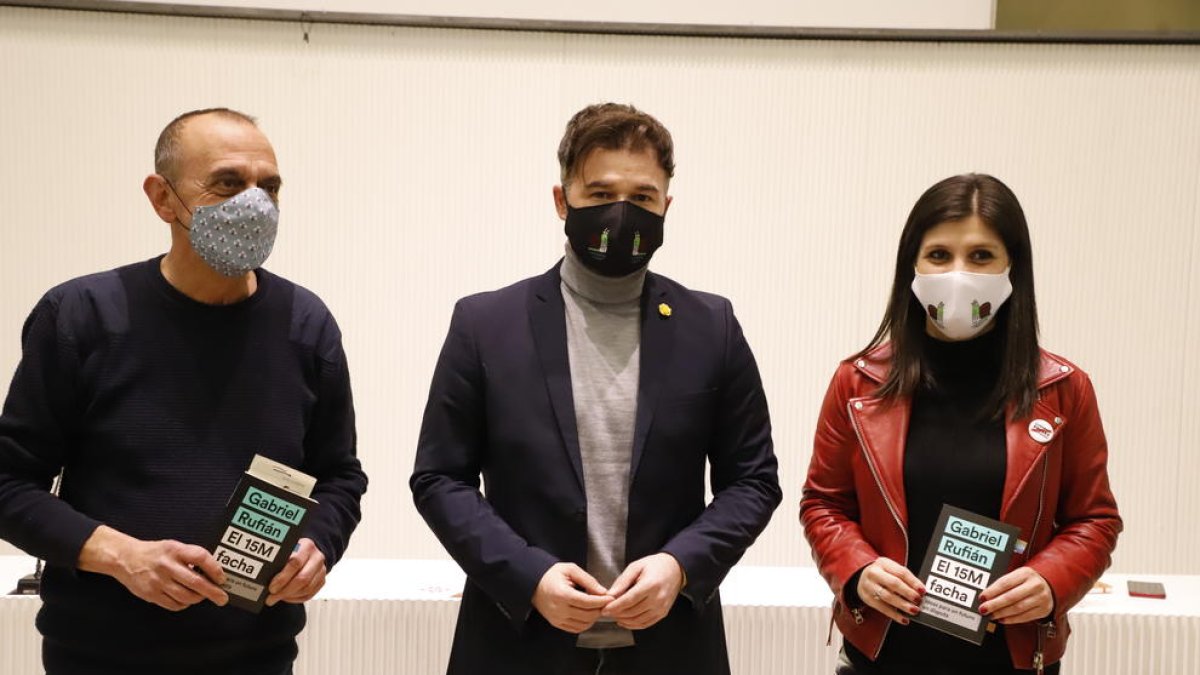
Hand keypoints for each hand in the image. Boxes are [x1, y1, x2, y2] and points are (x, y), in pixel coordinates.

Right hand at [78, 525, 227, 610]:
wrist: (125, 558)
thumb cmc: (155, 553)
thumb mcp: (174, 546)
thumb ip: (190, 557)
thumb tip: (213, 572)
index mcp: (175, 550)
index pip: (201, 557)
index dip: (215, 569)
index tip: (222, 578)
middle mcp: (167, 565)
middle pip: (195, 582)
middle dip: (213, 592)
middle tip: (222, 598)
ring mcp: (158, 581)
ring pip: (186, 596)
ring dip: (198, 599)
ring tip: (201, 596)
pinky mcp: (151, 594)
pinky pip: (174, 604)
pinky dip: (184, 604)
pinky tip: (185, 600)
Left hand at [266, 538, 326, 605]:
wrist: (307, 553)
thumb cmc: (293, 552)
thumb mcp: (286, 550)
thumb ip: (279, 560)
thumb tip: (263, 576)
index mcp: (307, 546)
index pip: (296, 563)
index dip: (283, 578)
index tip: (271, 587)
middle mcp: (317, 558)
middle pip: (303, 578)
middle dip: (285, 590)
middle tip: (271, 597)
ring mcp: (321, 570)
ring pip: (306, 588)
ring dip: (289, 596)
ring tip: (276, 598)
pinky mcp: (322, 581)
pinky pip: (309, 594)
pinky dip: (296, 598)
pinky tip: (286, 597)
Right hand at [532, 563, 612, 633]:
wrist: (533, 583)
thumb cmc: (552, 574)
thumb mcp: (570, 569)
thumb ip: (588, 580)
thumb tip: (603, 592)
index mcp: (562, 594)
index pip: (587, 602)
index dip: (602, 601)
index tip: (611, 598)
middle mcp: (559, 609)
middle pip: (587, 615)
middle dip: (600, 609)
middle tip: (605, 602)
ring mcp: (557, 619)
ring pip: (584, 624)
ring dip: (594, 617)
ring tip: (597, 607)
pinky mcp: (556, 624)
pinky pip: (576, 628)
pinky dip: (585, 623)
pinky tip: (588, 614)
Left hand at [602, 553, 683, 629]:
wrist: (675, 569)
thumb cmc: (654, 565)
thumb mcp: (636, 567)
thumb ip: (622, 581)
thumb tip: (610, 595)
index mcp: (650, 585)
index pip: (629, 601)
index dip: (615, 607)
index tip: (604, 610)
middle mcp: (658, 598)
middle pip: (632, 612)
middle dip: (617, 614)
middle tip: (606, 612)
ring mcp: (661, 608)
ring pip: (638, 620)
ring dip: (624, 620)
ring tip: (614, 615)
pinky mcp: (663, 613)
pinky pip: (646, 623)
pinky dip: (633, 625)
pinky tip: (624, 620)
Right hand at [856, 557, 923, 624]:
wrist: (860, 577)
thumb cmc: (881, 573)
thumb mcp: (891, 569)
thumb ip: (904, 578)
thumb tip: (920, 590)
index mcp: (883, 564)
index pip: (901, 572)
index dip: (913, 582)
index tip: (922, 590)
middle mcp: (874, 574)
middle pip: (893, 583)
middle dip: (908, 593)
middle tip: (918, 600)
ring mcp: (869, 586)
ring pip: (887, 597)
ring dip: (902, 605)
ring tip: (913, 610)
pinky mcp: (868, 599)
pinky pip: (882, 608)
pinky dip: (894, 615)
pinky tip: (904, 619)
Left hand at [979, 567, 1052, 623]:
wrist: (1048, 585)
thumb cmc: (1027, 580)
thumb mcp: (1016, 576)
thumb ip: (1003, 584)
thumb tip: (986, 596)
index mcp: (1025, 573)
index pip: (1005, 583)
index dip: (992, 591)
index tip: (982, 597)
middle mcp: (1035, 585)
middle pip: (1011, 597)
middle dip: (995, 604)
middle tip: (983, 609)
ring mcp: (1041, 598)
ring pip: (1018, 608)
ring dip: (1002, 613)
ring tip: (991, 615)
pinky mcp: (1043, 610)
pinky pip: (1025, 617)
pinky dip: (1011, 619)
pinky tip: (1002, 619)